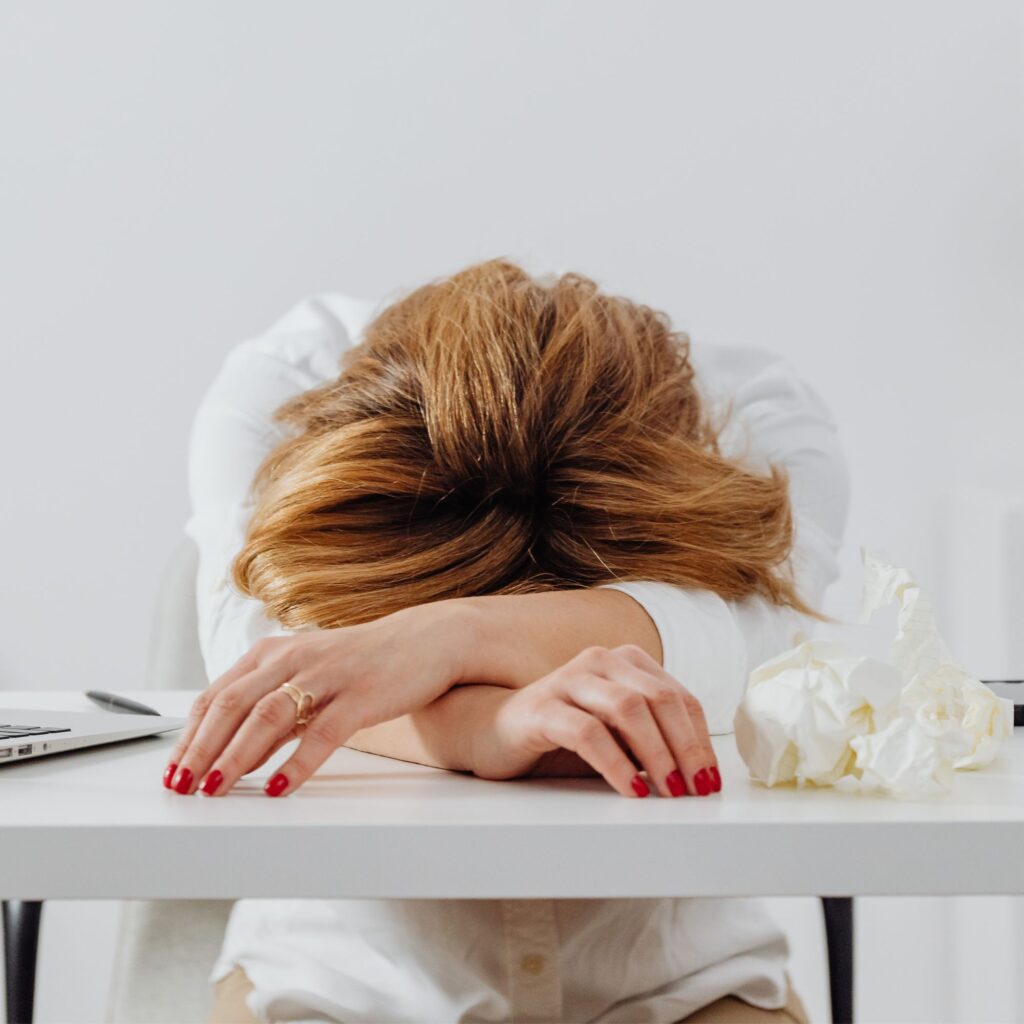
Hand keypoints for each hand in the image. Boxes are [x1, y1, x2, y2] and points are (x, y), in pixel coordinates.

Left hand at [163, 600, 472, 797]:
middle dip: (201, 749)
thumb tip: (233, 756)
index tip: (172, 770)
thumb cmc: (362, 664)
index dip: (189, 735)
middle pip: (231, 705)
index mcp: (272, 653)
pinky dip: (296, 763)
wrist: (425, 641)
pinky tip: (279, 788)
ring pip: (267, 716)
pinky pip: (321, 733)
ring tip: (215, 789)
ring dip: (235, 756)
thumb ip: (272, 714)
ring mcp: (327, 675)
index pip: (215, 695)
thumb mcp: (307, 680)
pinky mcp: (360, 694)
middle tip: (182, 786)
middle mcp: (293, 658)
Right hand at [472, 645, 721, 797]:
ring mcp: (569, 680)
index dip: (701, 741)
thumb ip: (653, 738)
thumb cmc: (563, 735)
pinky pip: (588, 733)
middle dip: (687, 749)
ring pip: (629, 709)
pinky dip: (616, 764)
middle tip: (697, 791)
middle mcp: (601, 661)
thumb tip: (700, 775)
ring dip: (657, 754)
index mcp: (626, 662)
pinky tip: (630, 789)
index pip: (679, 698)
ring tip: (669, 791)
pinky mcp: (542, 707)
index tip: (711, 780)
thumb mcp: (617, 734)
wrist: (493, 730)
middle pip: (660, 700)